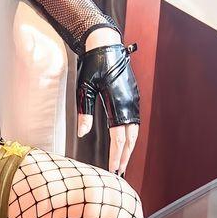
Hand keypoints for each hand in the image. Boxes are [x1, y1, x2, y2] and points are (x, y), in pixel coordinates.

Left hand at [76, 28, 140, 175]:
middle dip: (125, 156)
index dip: (117, 155)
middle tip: (119, 172)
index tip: (113, 169)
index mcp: (118, 103)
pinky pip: (134, 120)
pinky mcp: (133, 96)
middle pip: (130, 138)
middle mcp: (130, 104)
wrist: (106, 45)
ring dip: (129, 147)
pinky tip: (125, 141)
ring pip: (134, 130)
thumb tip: (82, 133)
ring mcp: (134, 99)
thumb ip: (84, 112)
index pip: (119, 138)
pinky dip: (131, 135)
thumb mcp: (84, 89)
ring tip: (122, 161)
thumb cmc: (93, 65)